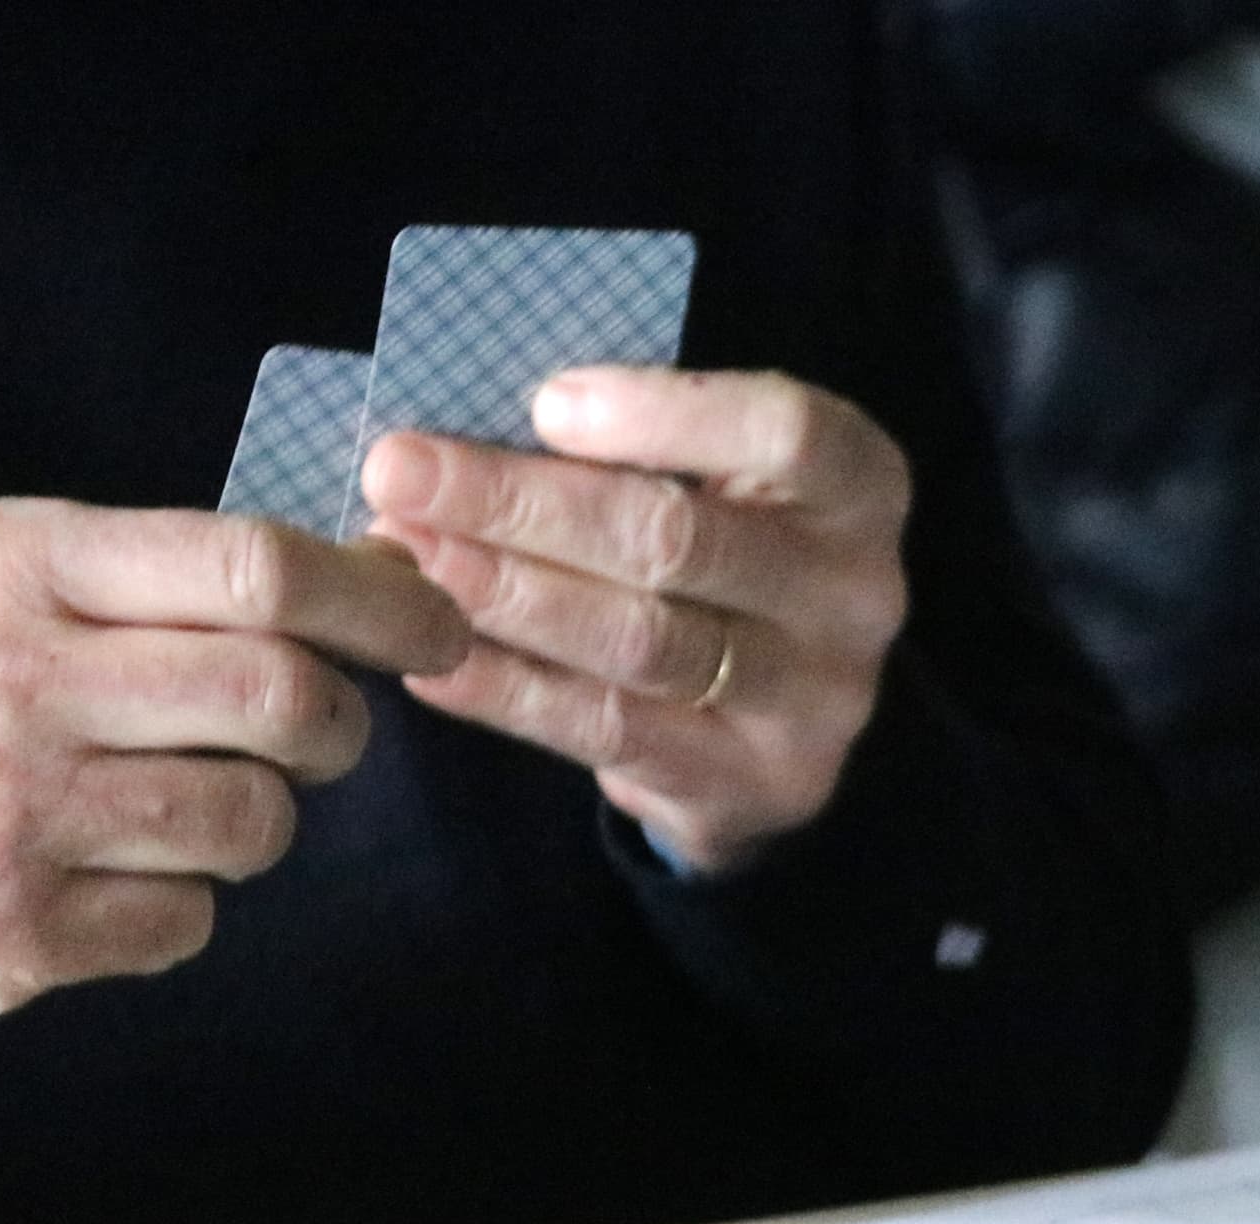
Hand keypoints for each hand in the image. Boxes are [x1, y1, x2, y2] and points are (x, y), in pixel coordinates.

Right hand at [0, 498, 467, 1011]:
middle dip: (335, 722)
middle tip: (310, 730)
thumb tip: (374, 572)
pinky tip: (91, 871)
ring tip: (168, 797)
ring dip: (253, 815)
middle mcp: (10, 682)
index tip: (434, 620)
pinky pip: (190, 920)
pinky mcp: (10, 931)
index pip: (257, 569)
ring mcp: (9, 814)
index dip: (380, 597)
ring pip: (258, 821)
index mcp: (12, 567)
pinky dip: (171, 905)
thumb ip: (155, 578)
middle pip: (289, 699)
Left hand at [360, 367, 912, 869]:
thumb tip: (459, 423)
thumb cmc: (722, 551)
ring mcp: (817, 699)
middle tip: (398, 473)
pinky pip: (614, 731)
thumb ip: (631, 444)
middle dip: (520, 503)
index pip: (787, 433)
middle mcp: (859, 595)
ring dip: (505, 594)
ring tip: (403, 556)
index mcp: (861, 489)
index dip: (664, 413)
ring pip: (642, 640)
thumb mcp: (717, 477)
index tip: (542, 406)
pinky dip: (509, 690)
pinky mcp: (760, 781)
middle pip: (680, 540)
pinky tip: (429, 656)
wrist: (780, 712)